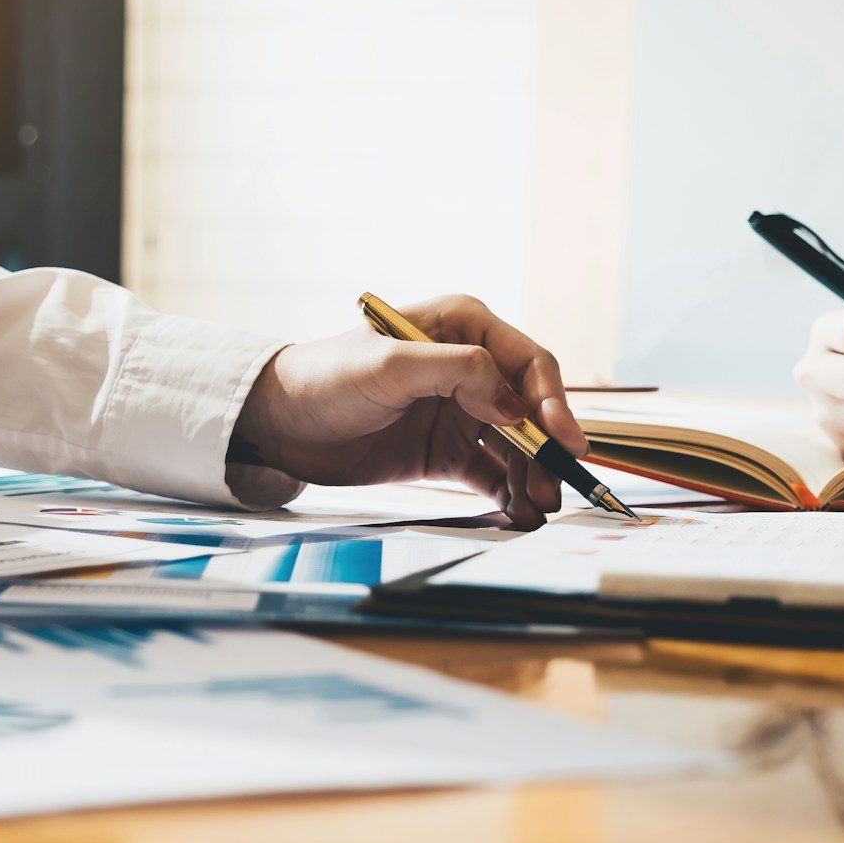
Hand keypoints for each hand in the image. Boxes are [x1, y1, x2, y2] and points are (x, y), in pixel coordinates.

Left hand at [232, 295, 585, 527]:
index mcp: (462, 327)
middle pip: (530, 409)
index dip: (553, 402)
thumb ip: (456, 371)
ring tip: (538, 510)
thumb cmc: (325, 378)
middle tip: (555, 489)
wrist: (279, 425)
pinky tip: (517, 515)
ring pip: (516, 446)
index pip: (527, 363)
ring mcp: (460, 412)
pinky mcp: (447, 453)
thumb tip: (515, 402)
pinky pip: (492, 474)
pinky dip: (509, 494)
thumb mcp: (388, 365)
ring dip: (531, 477)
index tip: (563, 441)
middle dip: (546, 449)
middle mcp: (470, 368)